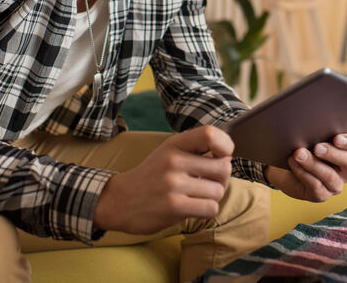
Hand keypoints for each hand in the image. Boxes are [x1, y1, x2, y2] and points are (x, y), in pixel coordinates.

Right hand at [94, 125, 232, 234]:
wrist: (119, 201)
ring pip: (218, 191)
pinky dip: (207, 211)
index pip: (210, 134)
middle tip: (209, 183)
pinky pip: (210, 209)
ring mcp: (173, 184)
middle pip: (223, 167)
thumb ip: (196, 150)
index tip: (222, 156)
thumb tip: (228, 158)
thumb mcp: (168, 153)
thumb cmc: (151, 177)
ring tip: (196, 197)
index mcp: (174, 144)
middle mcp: (174, 161)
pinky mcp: (174, 207)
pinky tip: (193, 208)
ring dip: (212, 197)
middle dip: (222, 179)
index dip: (225, 145)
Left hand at [265, 133, 346, 201]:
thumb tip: (316, 121)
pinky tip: (293, 162)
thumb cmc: (303, 144)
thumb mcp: (313, 133)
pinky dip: (303, 173)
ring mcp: (336, 184)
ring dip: (314, 164)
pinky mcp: (322, 195)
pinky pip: (316, 186)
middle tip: (317, 147)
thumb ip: (320, 128)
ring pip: (331, 176)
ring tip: (299, 153)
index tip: (337, 138)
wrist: (284, 165)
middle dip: (334, 154)